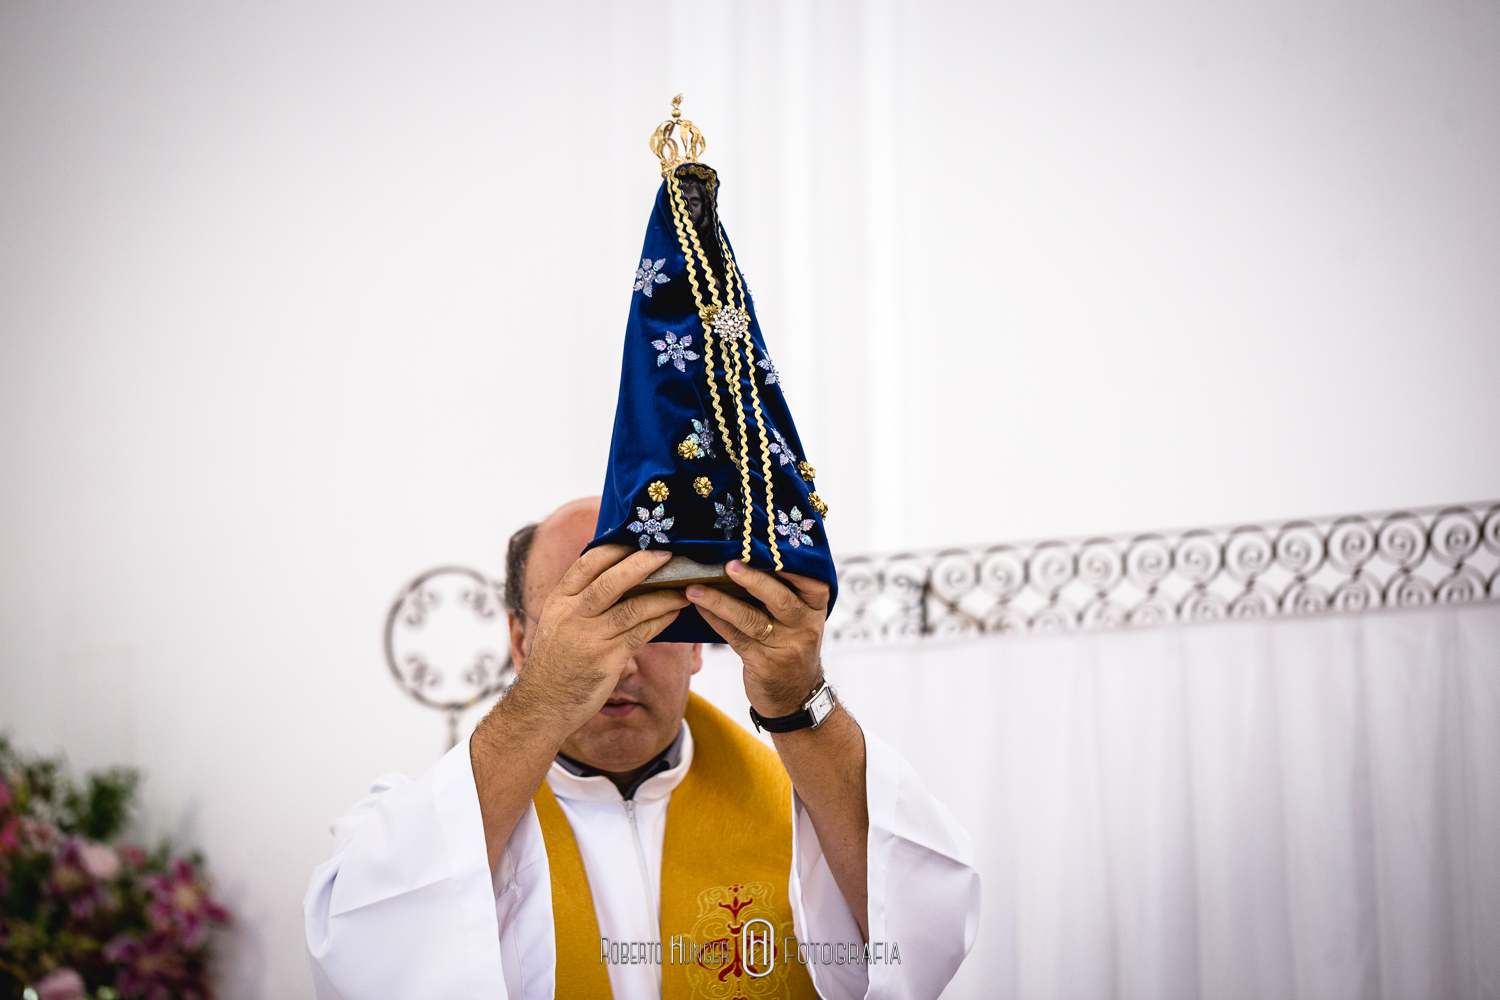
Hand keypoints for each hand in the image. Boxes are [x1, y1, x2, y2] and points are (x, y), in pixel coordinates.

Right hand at [508, 545, 688, 742]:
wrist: (542, 704)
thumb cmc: (556, 661)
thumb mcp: (557, 623)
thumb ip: (580, 600)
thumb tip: (618, 573)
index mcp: (559, 601)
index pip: (587, 564)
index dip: (615, 548)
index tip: (639, 539)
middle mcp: (572, 616)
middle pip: (612, 581)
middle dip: (643, 564)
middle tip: (668, 553)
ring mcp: (589, 638)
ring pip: (633, 608)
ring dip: (663, 595)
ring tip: (683, 587)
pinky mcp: (606, 660)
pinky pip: (641, 634)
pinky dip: (661, 620)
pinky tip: (674, 612)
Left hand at [685, 560, 829, 716]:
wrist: (795, 696)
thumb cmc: (792, 645)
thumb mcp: (800, 618)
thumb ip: (783, 590)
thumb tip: (743, 554)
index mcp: (815, 606)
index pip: (810, 580)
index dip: (788, 563)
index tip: (763, 545)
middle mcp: (805, 625)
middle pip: (781, 598)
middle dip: (754, 580)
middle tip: (729, 564)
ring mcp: (786, 646)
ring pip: (751, 619)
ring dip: (720, 601)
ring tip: (695, 588)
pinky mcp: (763, 663)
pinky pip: (735, 637)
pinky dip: (715, 619)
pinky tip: (699, 606)